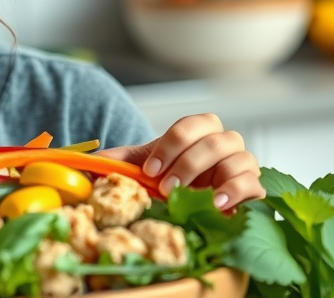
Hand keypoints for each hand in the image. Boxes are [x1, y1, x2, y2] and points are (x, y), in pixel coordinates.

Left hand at [98, 113, 264, 211]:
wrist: (182, 212)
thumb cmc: (161, 185)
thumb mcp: (135, 171)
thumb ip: (112, 162)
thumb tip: (76, 160)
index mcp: (199, 135)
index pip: (198, 122)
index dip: (174, 142)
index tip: (150, 169)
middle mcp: (224, 148)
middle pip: (221, 138)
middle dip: (190, 162)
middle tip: (165, 187)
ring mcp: (241, 169)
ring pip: (243, 157)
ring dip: (215, 176)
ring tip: (191, 198)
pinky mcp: (252, 194)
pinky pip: (256, 185)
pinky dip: (239, 192)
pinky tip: (217, 205)